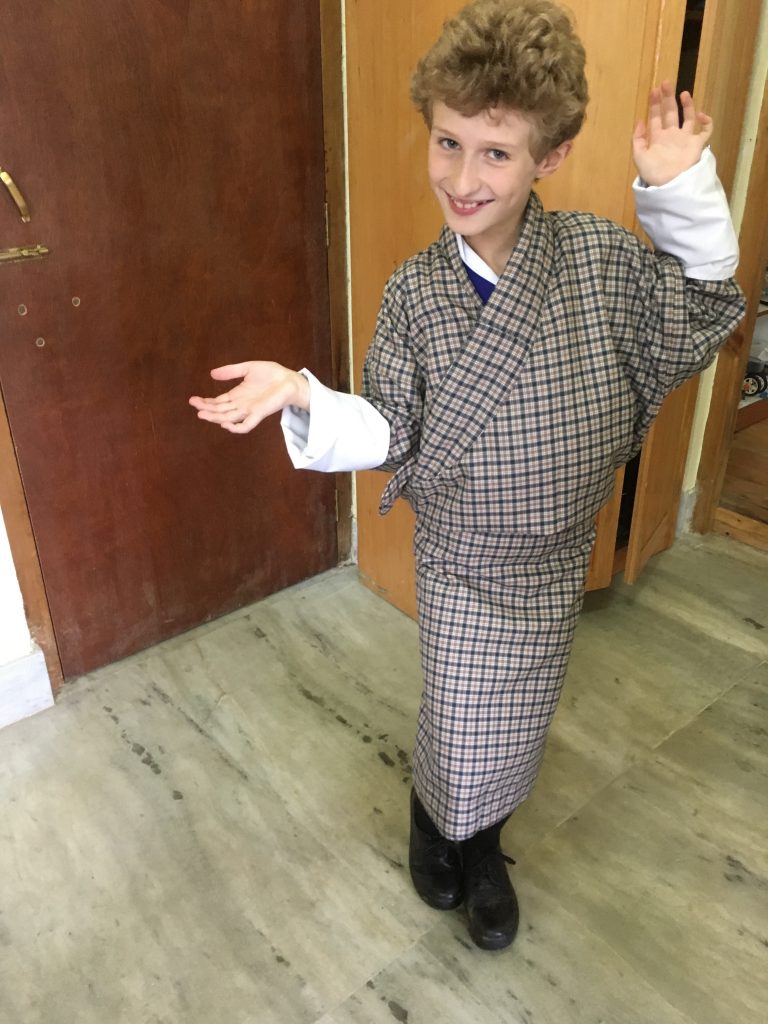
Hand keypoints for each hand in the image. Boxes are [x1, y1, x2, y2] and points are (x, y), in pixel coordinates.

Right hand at [189, 361, 309, 433]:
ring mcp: (250, 410)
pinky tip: (225, 424)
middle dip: (206, 409)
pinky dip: (236, 427)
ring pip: (228, 418)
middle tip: (193, 405)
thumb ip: (231, 371)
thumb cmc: (272, 374)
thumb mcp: (248, 368)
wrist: (290, 380)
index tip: (193, 399)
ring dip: (215, 417)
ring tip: (202, 414)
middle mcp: (241, 405)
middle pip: (220, 410)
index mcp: (238, 395)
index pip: (218, 402)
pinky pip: (246, 425)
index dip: (206, 402)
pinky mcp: (259, 414)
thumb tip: (212, 373)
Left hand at [632, 80, 712, 186]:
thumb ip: (637, 139)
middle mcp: (671, 137)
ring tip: (682, 93)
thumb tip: (641, 120)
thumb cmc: (654, 173)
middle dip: (667, 98)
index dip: (654, 104)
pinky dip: (706, 122)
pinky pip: (706, 131)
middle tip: (665, 83)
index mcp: (657, 139)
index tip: (653, 91)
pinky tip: (701, 115)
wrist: (670, 185)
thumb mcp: (639, 157)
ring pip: (687, 118)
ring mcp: (685, 140)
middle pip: (670, 113)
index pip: (655, 118)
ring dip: (686, 105)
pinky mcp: (697, 145)